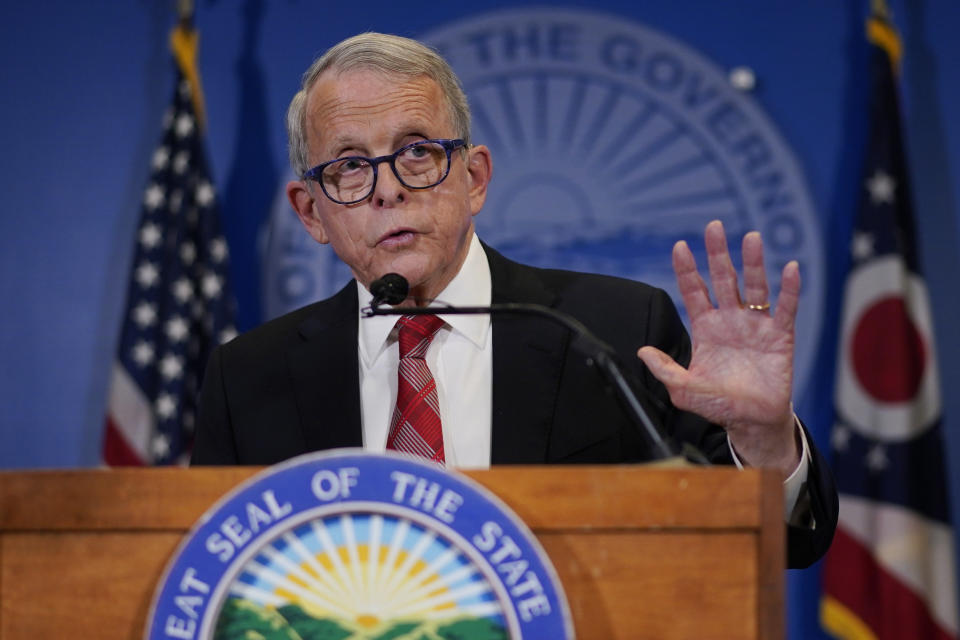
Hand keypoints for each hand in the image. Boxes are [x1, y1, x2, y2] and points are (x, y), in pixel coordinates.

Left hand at [637, 220, 799, 471]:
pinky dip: (789, 288)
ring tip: (752, 237)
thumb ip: (665, 371)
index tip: (679, 246)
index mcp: (705, 328)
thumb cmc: (718, 404)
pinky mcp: (780, 335)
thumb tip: (643, 352)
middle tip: (714, 226)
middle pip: (723, 279)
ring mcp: (755, 325)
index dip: (687, 270)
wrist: (751, 421)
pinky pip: (785, 308)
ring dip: (753, 262)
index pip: (694, 291)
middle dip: (718, 253)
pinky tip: (790, 268)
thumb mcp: (684, 391)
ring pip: (755, 287)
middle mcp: (730, 319)